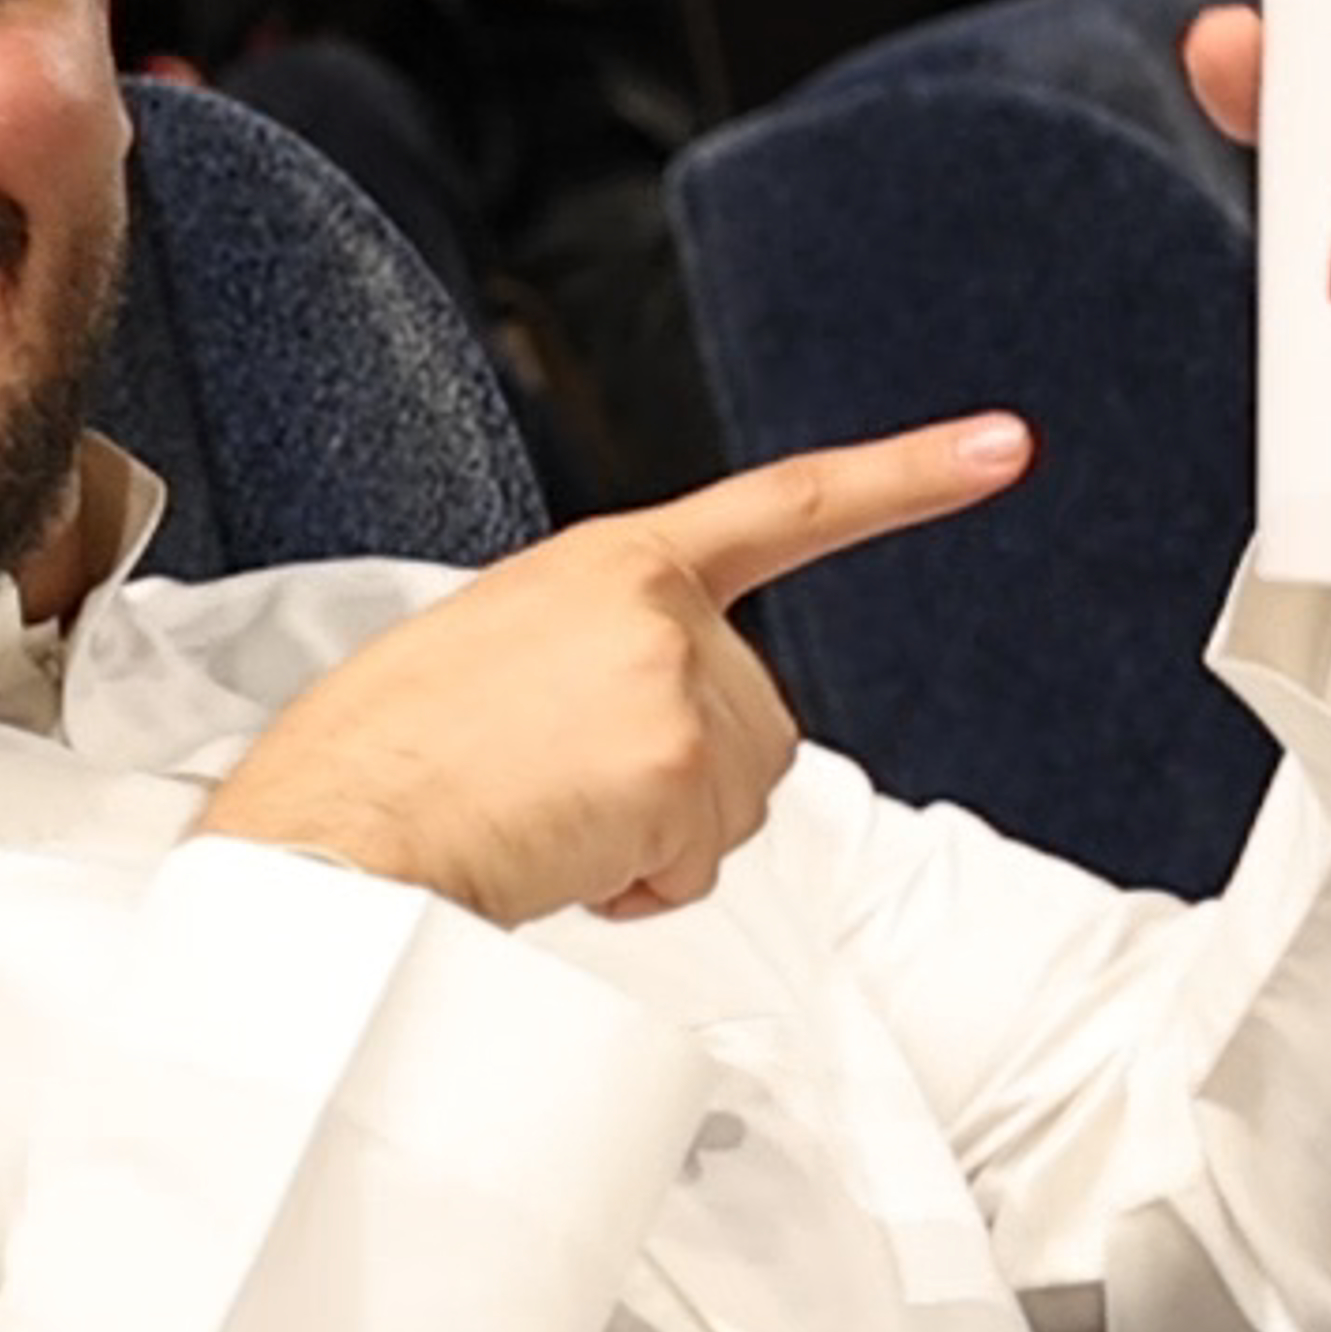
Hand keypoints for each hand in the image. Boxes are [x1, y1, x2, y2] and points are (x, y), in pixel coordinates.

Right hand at [192, 417, 1035, 924]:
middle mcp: (654, 604)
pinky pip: (704, 858)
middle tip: (563, 797)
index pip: (785, 505)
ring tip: (548, 821)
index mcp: (608, 561)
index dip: (905, 474)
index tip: (997, 448)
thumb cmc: (378, 764)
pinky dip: (641, 883)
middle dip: (684, 787)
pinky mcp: (677, 758)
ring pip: (744, 797)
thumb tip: (627, 734)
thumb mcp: (490, 654)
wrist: (333, 830)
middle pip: (761, 723)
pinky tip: (560, 854)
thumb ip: (591, 656)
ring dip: (659, 838)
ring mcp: (671, 675)